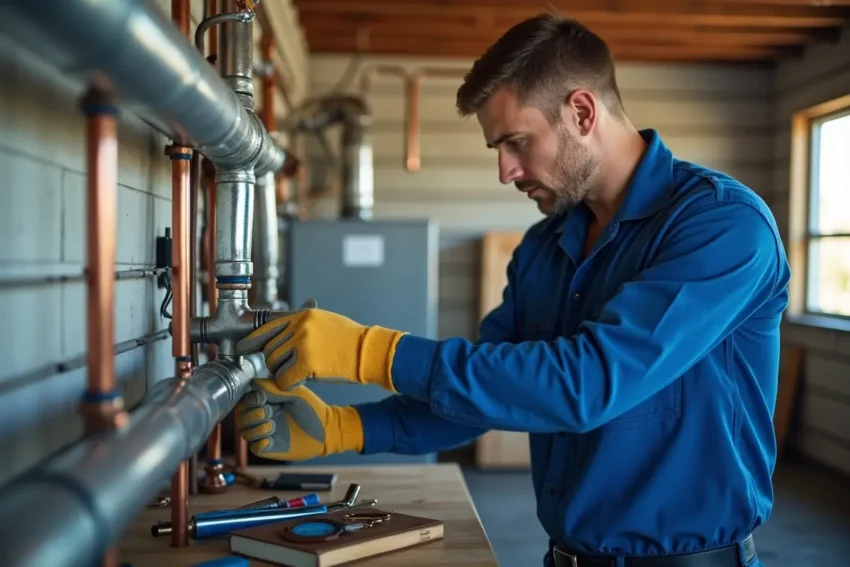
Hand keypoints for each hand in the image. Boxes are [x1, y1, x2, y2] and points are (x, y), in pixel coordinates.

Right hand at [235, 379, 363, 459]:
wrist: (326, 430)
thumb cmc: (312, 409)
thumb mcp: (295, 393)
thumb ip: (275, 388)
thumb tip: (254, 384)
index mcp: (266, 402)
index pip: (245, 401)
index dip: (249, 400)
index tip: (262, 399)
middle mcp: (262, 418)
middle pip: (241, 417)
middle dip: (251, 414)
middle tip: (269, 412)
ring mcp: (265, 433)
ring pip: (245, 432)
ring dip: (256, 427)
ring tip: (272, 424)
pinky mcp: (269, 448)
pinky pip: (255, 447)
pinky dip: (260, 442)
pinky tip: (271, 438)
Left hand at [236, 303, 405, 392]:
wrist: (368, 351)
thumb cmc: (350, 339)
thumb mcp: (325, 321)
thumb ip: (303, 324)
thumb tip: (283, 332)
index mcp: (302, 316)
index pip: (268, 326)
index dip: (252, 339)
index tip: (241, 347)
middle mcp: (299, 327)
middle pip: (270, 349)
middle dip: (273, 361)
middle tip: (284, 368)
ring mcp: (302, 344)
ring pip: (275, 364)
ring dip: (282, 372)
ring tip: (298, 373)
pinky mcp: (306, 363)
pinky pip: (284, 379)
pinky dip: (289, 384)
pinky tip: (299, 382)